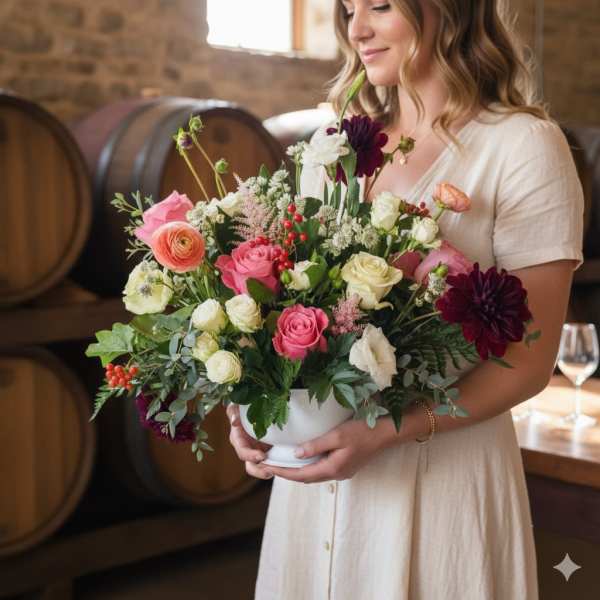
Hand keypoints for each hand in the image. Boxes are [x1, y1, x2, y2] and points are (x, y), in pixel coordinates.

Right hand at [226, 403, 273, 479]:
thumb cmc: (245, 405)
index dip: (250, 456)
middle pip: (250, 465)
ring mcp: (256, 450)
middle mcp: (246, 448)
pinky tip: (285, 465)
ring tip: (276, 472)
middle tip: (269, 471)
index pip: (242, 452)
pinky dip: (277, 464)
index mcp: (238, 439)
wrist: (260, 405)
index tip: (262, 456)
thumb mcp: (237, 407)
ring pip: (260, 467)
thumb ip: (234, 412)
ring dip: (267, 471)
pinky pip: (271, 461)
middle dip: (259, 470)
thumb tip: (234, 422)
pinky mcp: (267, 450)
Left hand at [265, 417, 389, 483]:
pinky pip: (321, 470)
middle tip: (270, 466)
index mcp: (332, 469)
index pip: (301, 475)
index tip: (267, 467)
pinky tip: (303, 459)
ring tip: (282, 463)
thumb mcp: (337, 435)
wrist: (385, 435)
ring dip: (298, 471)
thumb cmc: (362, 432)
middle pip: (306, 478)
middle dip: (287, 474)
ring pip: (313, 475)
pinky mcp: (345, 467)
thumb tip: (296, 454)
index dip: (283, 472)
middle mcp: (336, 474)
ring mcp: (341, 472)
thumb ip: (316, 445)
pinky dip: (309, 467)